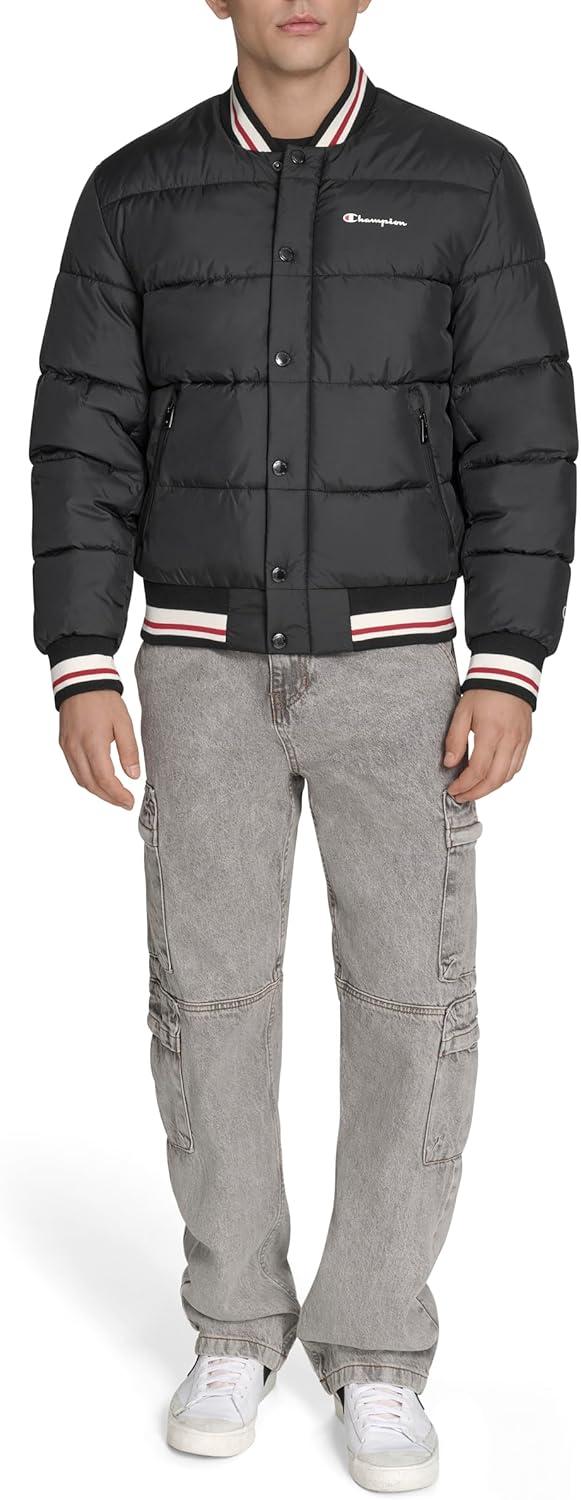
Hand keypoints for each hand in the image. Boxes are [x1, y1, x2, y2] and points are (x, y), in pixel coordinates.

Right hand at [59, 692, 140, 808]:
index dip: (118, 795)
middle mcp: (76, 748)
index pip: (105, 779)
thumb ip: (129, 750)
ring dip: (97, 791)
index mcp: (93, 743)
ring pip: (81, 780)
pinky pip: (74, 769)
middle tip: (125, 803)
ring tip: (114, 795)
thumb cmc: (103, 699)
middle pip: (91, 784)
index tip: (130, 802)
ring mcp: (67, 747)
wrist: (81, 680)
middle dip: (109, 798)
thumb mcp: (123, 722)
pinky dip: (87, 780)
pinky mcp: (64, 744)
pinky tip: (99, 781)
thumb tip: (134, 775)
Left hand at [444, 689, 531, 800]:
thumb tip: (449, 764)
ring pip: (507, 776)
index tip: (452, 790)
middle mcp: (509, 740)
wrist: (509, 675)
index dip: (464, 785)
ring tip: (473, 791)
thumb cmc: (483, 692)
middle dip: (476, 793)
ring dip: (490, 788)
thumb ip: (455, 739)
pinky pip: (516, 767)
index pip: (478, 769)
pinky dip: (503, 778)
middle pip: (494, 779)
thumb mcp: (462, 712)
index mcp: (491, 732)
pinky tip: (490, 779)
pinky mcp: (526, 740)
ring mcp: (520, 741)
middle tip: (461, 797)